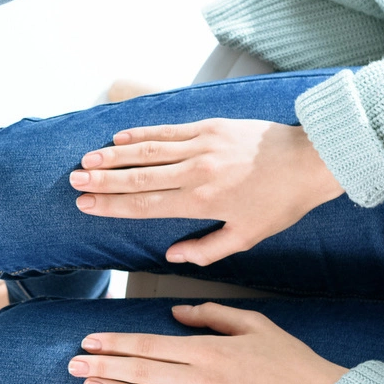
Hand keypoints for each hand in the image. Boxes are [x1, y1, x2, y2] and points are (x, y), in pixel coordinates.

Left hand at [68, 302, 346, 383]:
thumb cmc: (290, 361)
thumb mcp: (254, 324)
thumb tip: (176, 313)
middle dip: (103, 368)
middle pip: (141, 372)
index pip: (150, 345)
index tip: (89, 341)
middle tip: (72, 365)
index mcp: (208, 351)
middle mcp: (201, 381)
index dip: (116, 344)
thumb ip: (212, 315)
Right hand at [69, 118, 343, 264]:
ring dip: (113, 155)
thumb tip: (172, 257)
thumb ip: (206, 250)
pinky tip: (119, 137)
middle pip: (136, 177)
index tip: (86, 204)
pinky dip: (140, 134)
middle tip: (74, 181)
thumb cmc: (280, 202)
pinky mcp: (208, 126)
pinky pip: (167, 130)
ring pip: (146, 150)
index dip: (110, 205)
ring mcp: (200, 145)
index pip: (143, 205)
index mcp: (200, 202)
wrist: (310, 160)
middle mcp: (194, 172)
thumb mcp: (246, 237)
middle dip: (101, 179)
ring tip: (87, 159)